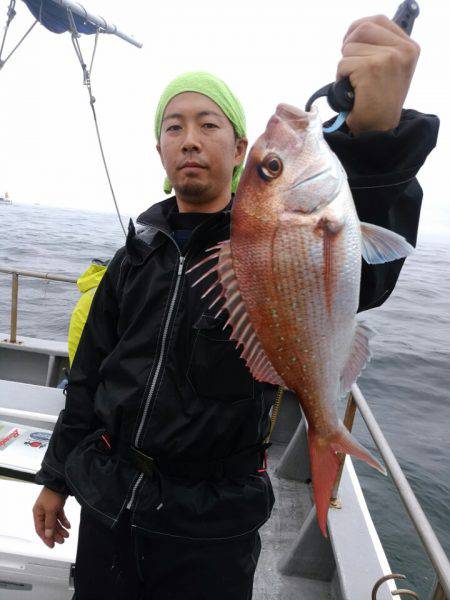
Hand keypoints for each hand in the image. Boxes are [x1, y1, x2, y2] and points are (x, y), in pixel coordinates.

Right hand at [32, 487, 70, 548]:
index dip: (46, 538)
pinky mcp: (57, 505)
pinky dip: (64, 521)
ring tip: (67, 535)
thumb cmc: (52, 494)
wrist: (60, 481)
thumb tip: (48, 535)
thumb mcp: (50, 510)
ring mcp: (50, 509)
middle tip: (62, 541)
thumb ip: (49, 523)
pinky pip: (60, 516)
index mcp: (37, 513)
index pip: (40, 529)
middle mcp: (43, 512)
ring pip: (55, 522)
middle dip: (55, 534)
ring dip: (61, 529)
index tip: (52, 545)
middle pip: (49, 527)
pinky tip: (68, 526)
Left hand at [337, 14, 419, 134]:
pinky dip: (340, 78)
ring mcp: (388, 58)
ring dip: (345, 66)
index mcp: (409, 47)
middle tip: (349, 67)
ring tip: (355, 84)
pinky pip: (343, 64)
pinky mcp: (371, 68)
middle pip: (362, 29)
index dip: (357, 30)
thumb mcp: (389, 70)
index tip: (350, 43)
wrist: (378, 130)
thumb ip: (381, 48)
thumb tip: (355, 32)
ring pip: (349, 48)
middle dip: (348, 46)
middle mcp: (403, 50)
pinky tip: (352, 91)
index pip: (377, 20)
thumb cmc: (379, 103)